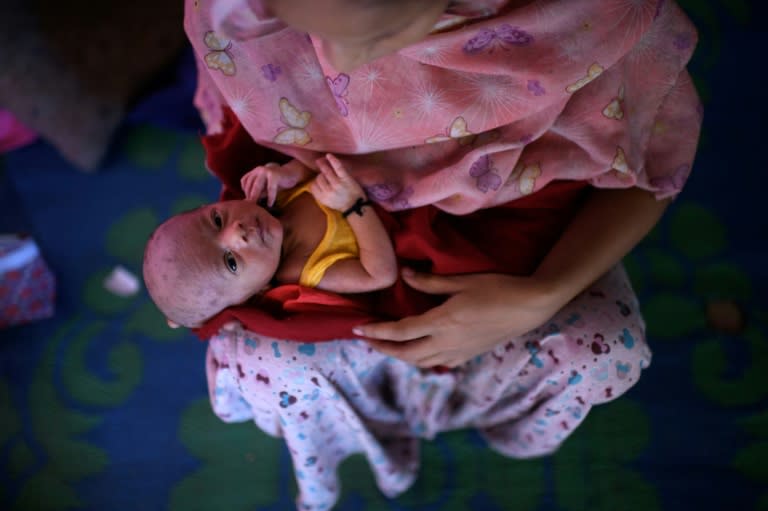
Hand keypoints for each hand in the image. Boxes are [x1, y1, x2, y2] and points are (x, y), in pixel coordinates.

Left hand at [241, 162, 301, 206]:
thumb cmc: (277, 182)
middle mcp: (259, 169)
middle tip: (249, 205)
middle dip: (249, 195)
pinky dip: (270, 197)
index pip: (244, 180)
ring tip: (256, 205)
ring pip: (257, 186)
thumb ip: (258, 192)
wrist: (291, 173)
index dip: (244, 190)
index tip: (247, 199)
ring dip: (256, 196)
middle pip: (250, 184)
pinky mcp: (274, 175)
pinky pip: (270, 188)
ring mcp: (266, 171)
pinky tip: (270, 204)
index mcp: (255, 171)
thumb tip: (249, 201)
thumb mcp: (265, 187)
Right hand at [310, 154, 365, 210]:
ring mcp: (337, 184)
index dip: (315, 181)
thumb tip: (313, 182)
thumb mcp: (327, 203)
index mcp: (322, 198)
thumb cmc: (341, 204)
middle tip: (324, 174)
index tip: (319, 180)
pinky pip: (338, 167)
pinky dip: (332, 160)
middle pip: (319, 178)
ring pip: (326, 171)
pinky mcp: (345, 179)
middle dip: (320, 175)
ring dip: (323, 165)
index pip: (313, 185)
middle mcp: (328, 191)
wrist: (355, 207)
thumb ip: (319, 194)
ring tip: (321, 161)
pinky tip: (328, 155)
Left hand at [353, 269, 565, 367]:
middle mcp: (448, 343)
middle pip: (406, 353)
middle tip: (367, 340)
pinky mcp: (470, 355)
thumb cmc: (498, 287)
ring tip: (388, 346)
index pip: (401, 332)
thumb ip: (430, 281)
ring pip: (422, 362)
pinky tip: (421, 352)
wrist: (531, 306)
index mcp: (442, 322)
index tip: (358, 330)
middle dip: (384, 348)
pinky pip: (440, 363)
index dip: (377, 332)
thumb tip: (403, 275)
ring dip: (401, 356)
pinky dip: (423, 360)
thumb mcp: (461, 281)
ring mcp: (460, 352)